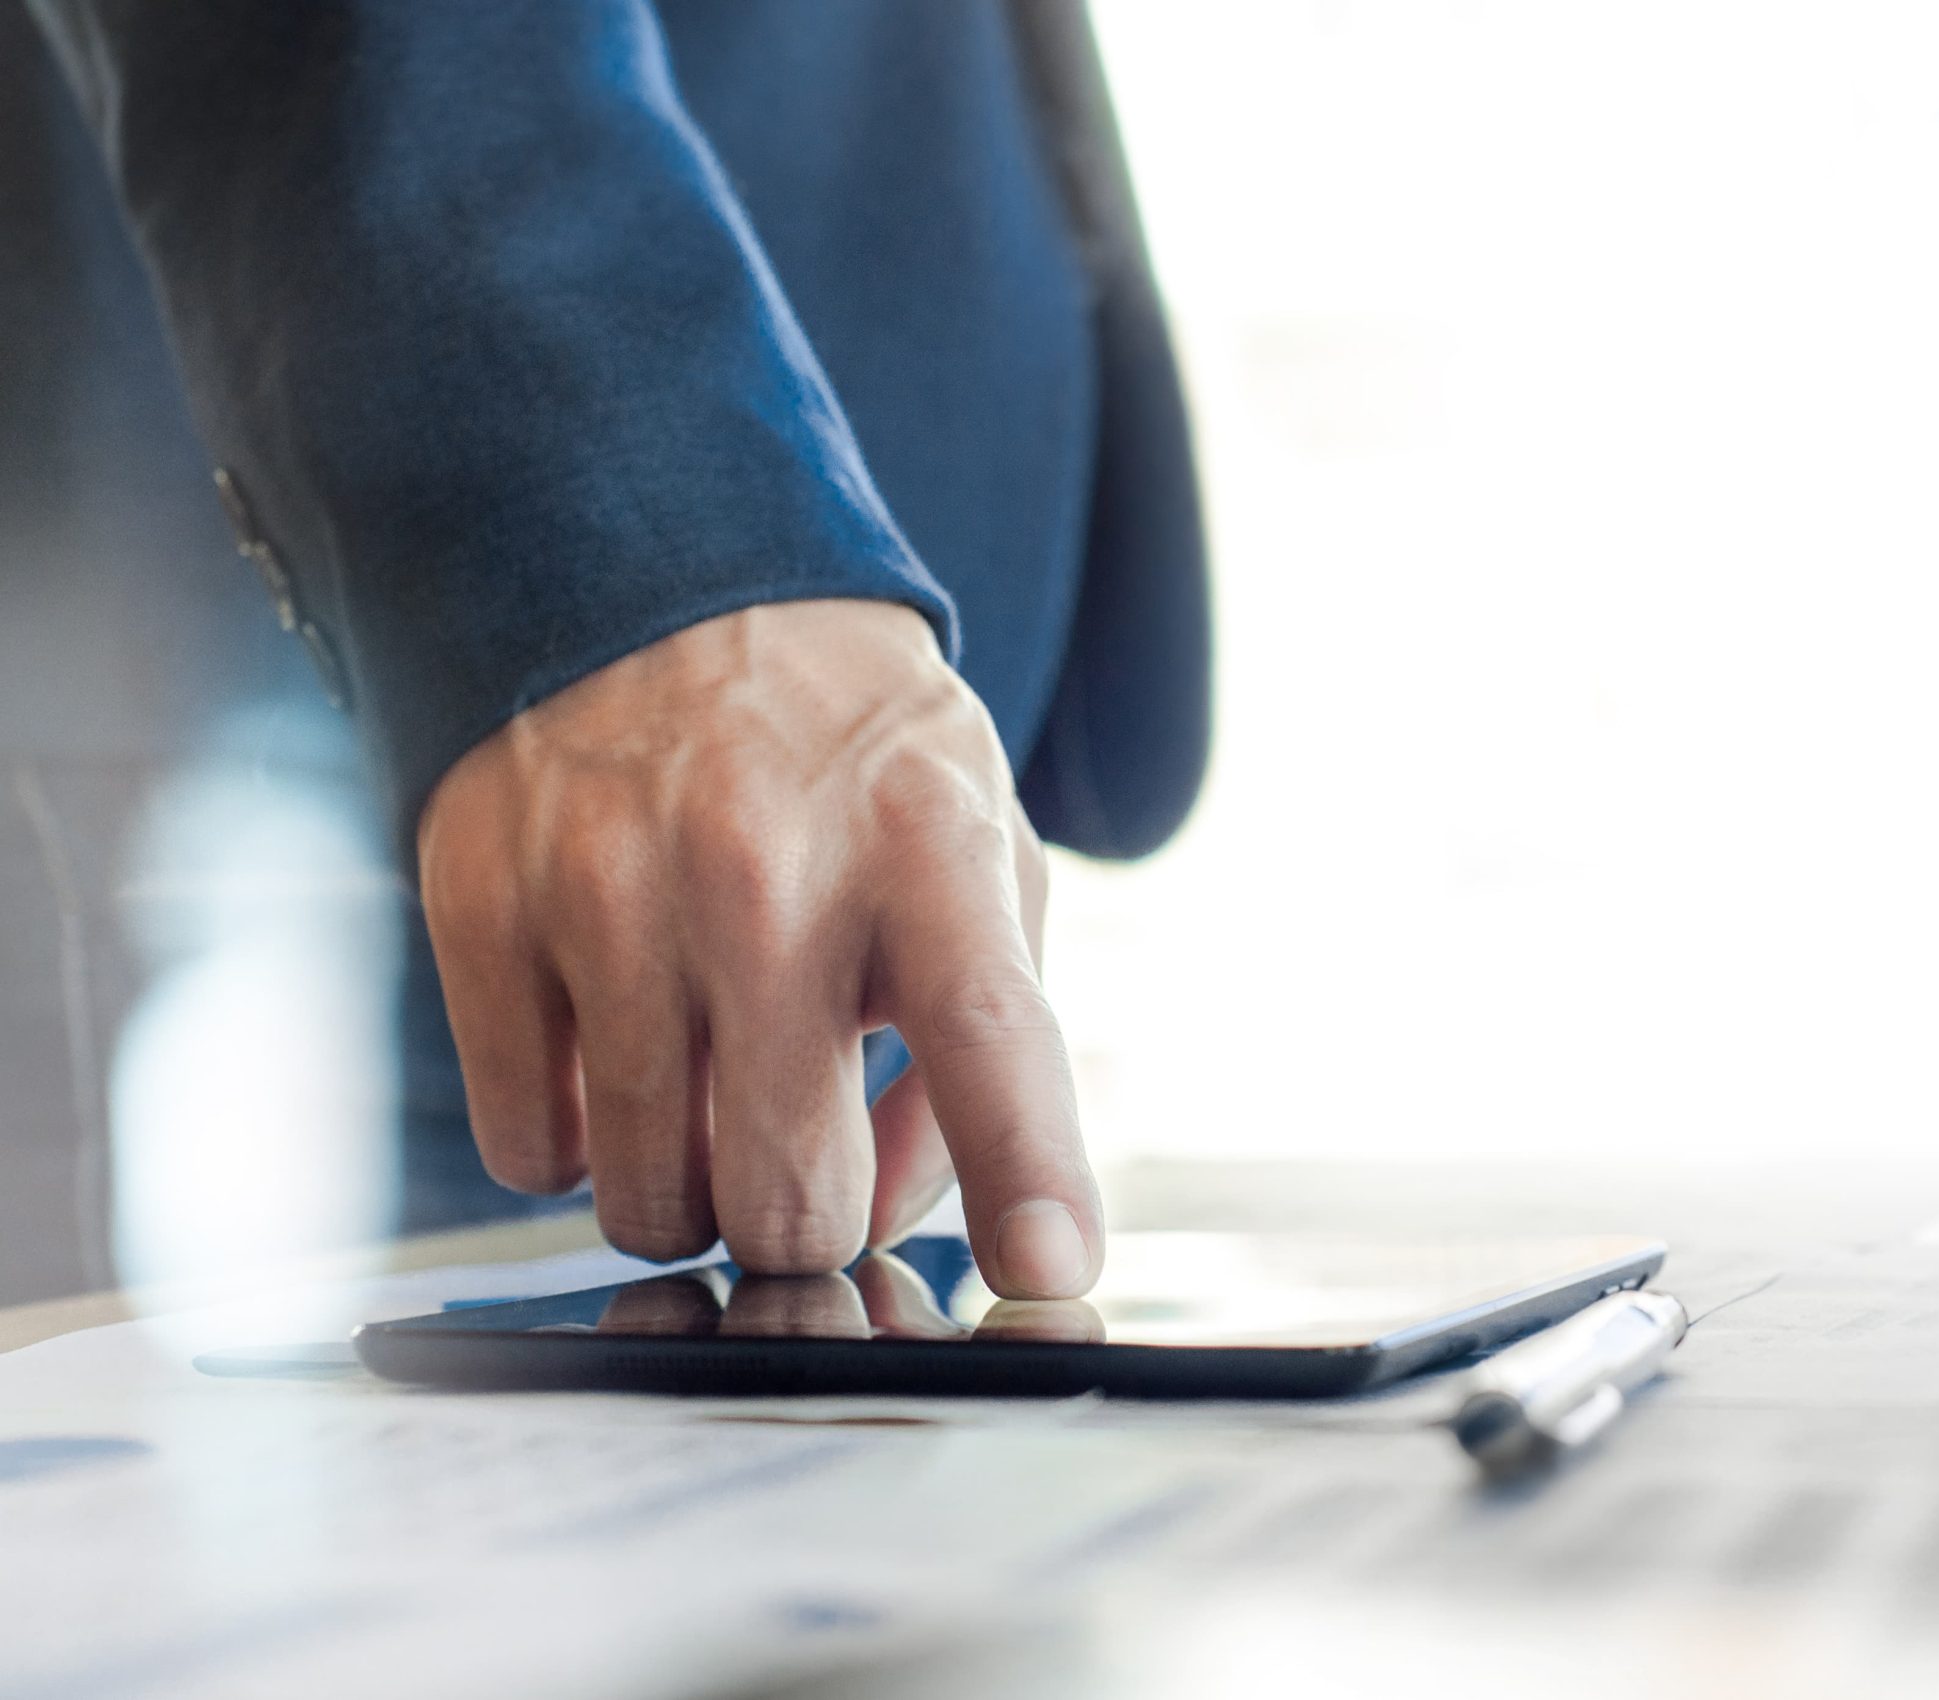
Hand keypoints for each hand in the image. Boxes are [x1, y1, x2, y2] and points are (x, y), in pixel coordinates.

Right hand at [417, 600, 1099, 1296]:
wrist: (656, 582)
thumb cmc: (848, 761)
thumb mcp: (974, 853)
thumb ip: (978, 1046)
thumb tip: (891, 1219)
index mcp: (926, 845)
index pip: (991, 1029)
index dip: (1026, 1166)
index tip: (1051, 1268)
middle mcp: (766, 867)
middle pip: (787, 1196)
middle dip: (800, 1219)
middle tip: (795, 1145)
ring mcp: (608, 887)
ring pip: (646, 1199)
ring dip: (683, 1184)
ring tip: (702, 1072)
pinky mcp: (482, 906)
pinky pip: (525, 1154)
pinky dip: (572, 1137)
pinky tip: (607, 1038)